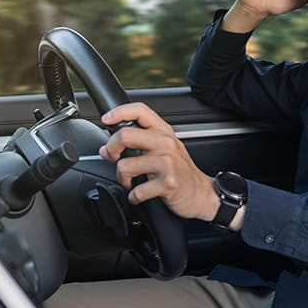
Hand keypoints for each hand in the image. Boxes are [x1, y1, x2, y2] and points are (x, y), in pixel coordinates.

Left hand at [99, 103, 218, 221]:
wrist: (201, 194)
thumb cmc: (180, 172)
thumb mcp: (164, 150)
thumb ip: (138, 144)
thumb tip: (107, 149)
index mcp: (164, 132)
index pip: (140, 110)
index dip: (119, 112)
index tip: (106, 120)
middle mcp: (166, 143)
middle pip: (125, 135)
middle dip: (112, 150)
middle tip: (114, 159)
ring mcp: (168, 163)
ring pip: (125, 166)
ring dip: (123, 179)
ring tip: (132, 182)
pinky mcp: (168, 183)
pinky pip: (136, 190)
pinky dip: (134, 196)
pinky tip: (140, 195)